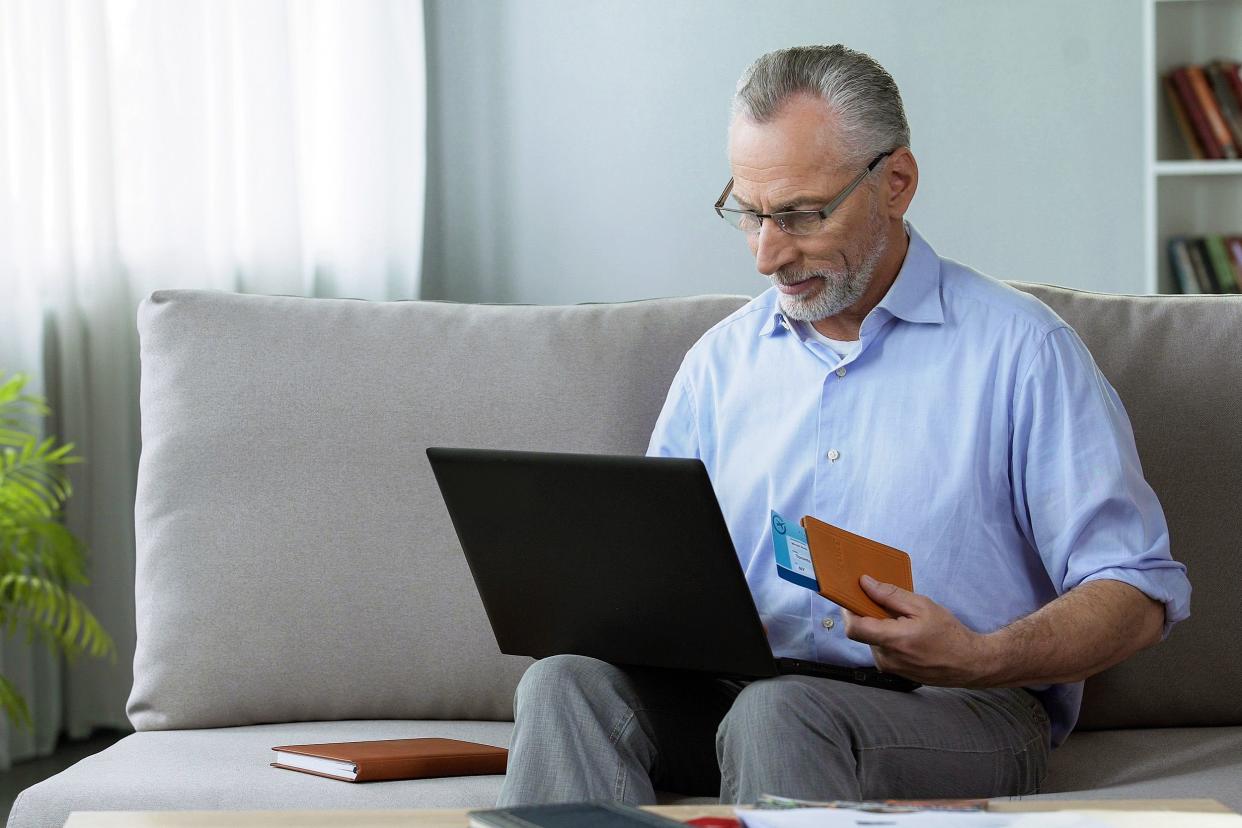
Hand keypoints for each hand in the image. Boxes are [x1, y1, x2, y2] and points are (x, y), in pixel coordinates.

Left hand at [842, 575, 995, 686]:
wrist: (969, 663)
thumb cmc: (949, 633)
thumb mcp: (922, 606)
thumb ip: (890, 595)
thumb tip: (865, 583)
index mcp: (894, 641)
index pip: (854, 627)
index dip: (848, 609)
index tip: (851, 595)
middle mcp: (887, 658)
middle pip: (862, 631)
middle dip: (869, 614)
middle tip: (884, 602)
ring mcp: (890, 668)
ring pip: (871, 639)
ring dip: (880, 626)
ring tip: (903, 620)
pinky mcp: (894, 672)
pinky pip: (881, 649)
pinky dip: (887, 636)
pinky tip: (905, 631)